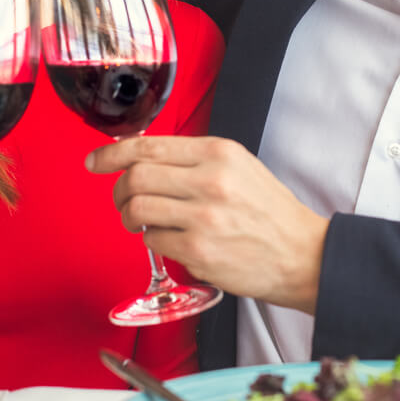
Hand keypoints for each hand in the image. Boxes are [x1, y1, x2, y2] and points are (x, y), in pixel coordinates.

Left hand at [86, 136, 328, 313]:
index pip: (148, 146)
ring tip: (143, 223)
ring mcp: (203, 217)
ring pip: (136, 209)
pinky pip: (152, 241)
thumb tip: (144, 159)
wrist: (303, 254)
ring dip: (130, 218)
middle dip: (119, 190)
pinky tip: (170, 240)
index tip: (95, 161)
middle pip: (135, 177)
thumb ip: (194, 160)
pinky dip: (152, 241)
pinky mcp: (198, 251)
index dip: (112, 153)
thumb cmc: (270, 213)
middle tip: (123, 200)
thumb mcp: (239, 167)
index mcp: (218, 153)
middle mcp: (210, 180)